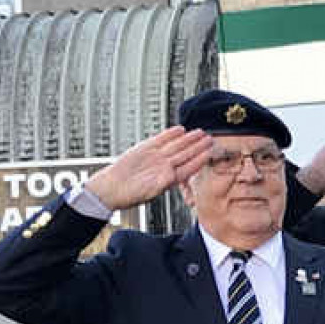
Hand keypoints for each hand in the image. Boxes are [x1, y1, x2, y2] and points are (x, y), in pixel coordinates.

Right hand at [85, 127, 212, 210]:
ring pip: (176, 146)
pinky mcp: (146, 149)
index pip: (189, 167)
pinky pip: (161, 140)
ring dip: (189, 139)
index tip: (210, 153)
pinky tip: (180, 129)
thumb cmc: (131, 194)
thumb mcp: (150, 191)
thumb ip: (162, 182)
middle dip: (198, 146)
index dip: (200, 159)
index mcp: (169, 179)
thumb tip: (173, 177)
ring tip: (200, 132)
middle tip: (211, 138)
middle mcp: (165, 166)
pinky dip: (170, 134)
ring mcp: (157, 157)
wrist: (113, 187)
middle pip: (185, 154)